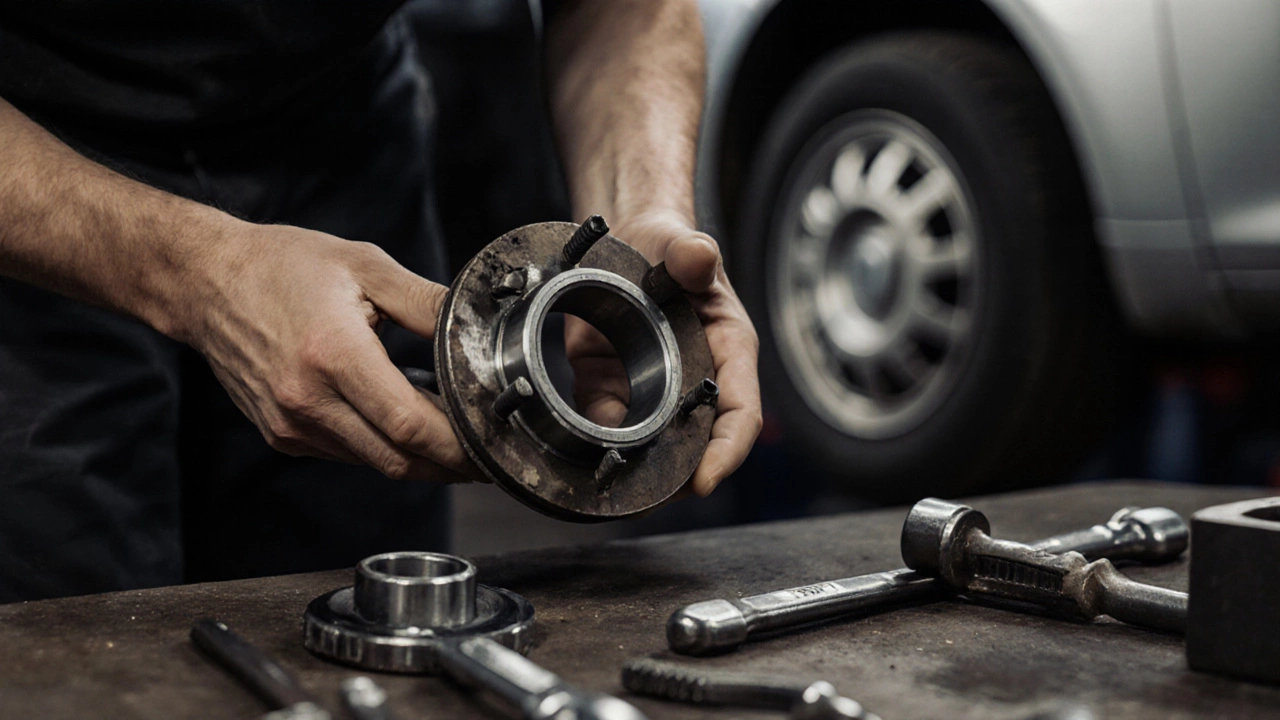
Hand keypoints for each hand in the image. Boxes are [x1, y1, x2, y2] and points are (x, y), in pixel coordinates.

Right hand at [174, 221, 473, 481]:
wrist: (206, 282)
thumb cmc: (284, 266)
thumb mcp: (365, 267)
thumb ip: (426, 302)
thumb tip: (477, 326)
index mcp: (333, 355)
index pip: (409, 425)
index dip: (458, 445)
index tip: (492, 445)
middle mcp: (307, 400)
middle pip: (398, 460)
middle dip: (450, 465)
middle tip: (488, 454)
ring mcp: (290, 424)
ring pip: (373, 463)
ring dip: (418, 460)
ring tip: (456, 439)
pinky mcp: (281, 434)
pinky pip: (346, 454)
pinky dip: (381, 448)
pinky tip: (402, 427)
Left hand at [567, 211, 761, 495]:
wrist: (627, 240)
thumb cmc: (669, 245)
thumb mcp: (682, 247)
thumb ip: (691, 255)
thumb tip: (699, 255)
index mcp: (728, 351)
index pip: (740, 412)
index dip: (727, 451)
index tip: (705, 479)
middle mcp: (697, 379)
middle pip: (700, 443)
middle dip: (680, 476)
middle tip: (653, 497)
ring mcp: (655, 391)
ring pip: (654, 445)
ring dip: (639, 470)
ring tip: (617, 492)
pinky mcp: (614, 390)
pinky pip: (610, 428)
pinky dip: (598, 447)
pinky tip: (582, 459)